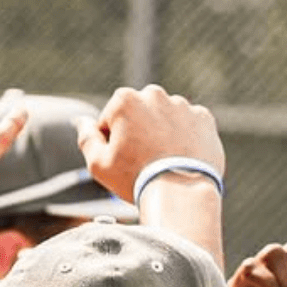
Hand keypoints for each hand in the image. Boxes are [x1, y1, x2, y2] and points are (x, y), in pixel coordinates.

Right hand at [77, 84, 223, 201]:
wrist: (182, 192)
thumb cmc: (136, 178)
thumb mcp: (98, 163)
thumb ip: (87, 137)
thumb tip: (81, 120)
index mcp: (125, 99)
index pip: (112, 120)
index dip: (114, 143)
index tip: (125, 161)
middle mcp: (155, 94)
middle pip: (140, 115)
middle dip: (139, 133)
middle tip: (146, 162)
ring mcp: (182, 105)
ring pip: (166, 119)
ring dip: (163, 134)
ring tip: (166, 162)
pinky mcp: (205, 118)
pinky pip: (190, 126)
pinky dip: (187, 139)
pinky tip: (183, 158)